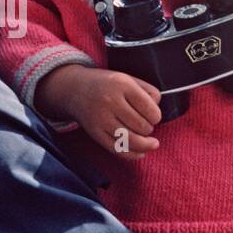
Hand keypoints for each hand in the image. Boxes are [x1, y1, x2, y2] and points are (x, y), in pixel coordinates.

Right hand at [36, 64, 160, 157]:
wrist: (74, 89)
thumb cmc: (107, 84)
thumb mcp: (128, 78)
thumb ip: (148, 91)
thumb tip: (157, 114)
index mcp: (122, 85)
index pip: (151, 110)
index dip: (156, 116)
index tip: (153, 115)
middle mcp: (111, 101)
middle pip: (143, 126)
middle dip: (149, 128)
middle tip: (144, 123)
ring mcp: (102, 119)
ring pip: (132, 140)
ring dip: (145, 143)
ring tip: (150, 142)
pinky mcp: (95, 133)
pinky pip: (118, 149)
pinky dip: (133, 154)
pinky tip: (141, 152)